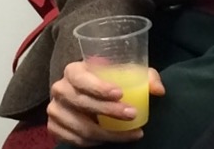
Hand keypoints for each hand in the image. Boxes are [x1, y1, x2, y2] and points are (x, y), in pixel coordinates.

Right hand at [47, 61, 165, 144]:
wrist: (86, 95)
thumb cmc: (107, 81)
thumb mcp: (126, 73)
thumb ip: (146, 77)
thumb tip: (158, 90)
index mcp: (73, 71)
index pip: (82, 79)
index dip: (98, 87)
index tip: (120, 94)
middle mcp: (60, 89)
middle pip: (82, 103)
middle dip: (109, 112)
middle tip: (132, 115)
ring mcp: (55, 110)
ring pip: (81, 127)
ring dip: (108, 134)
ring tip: (130, 134)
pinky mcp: (54, 128)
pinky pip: (75, 141)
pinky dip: (95, 143)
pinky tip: (111, 139)